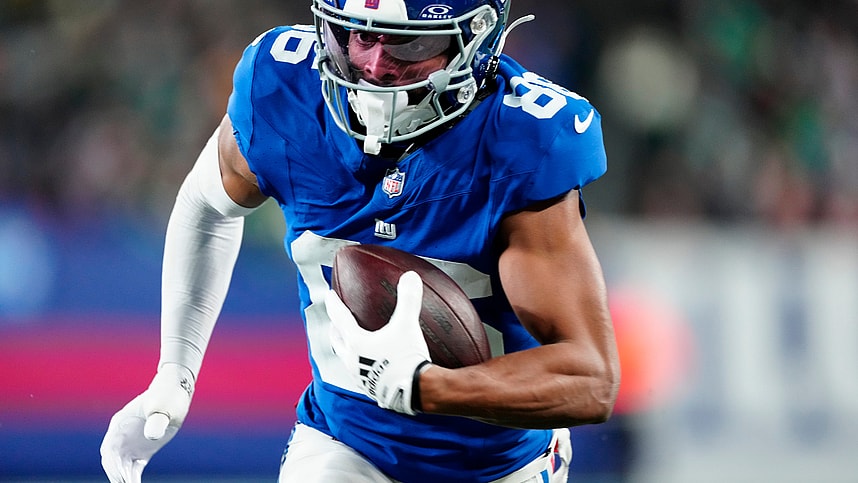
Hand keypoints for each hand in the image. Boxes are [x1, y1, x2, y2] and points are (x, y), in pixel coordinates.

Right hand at [100, 363, 194, 482]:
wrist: (177, 391)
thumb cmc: (169, 395)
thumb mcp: (164, 406)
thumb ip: (157, 420)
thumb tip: (151, 436)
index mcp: (120, 423)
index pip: (109, 449)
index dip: (113, 464)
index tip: (121, 476)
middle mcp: (120, 435)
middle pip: (112, 460)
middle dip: (117, 474)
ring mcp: (130, 444)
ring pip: (121, 467)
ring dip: (124, 478)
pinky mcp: (142, 451)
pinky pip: (133, 469)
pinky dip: (133, 479)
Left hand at [326, 270, 430, 414]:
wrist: (418, 391)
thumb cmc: (407, 358)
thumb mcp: (407, 325)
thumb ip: (408, 300)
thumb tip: (410, 277)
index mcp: (357, 343)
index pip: (340, 319)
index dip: (334, 305)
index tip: (330, 296)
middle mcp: (353, 361)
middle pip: (337, 341)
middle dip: (334, 329)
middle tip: (335, 321)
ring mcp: (361, 377)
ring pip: (345, 359)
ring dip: (345, 348)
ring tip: (350, 342)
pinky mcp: (372, 389)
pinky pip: (359, 373)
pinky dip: (359, 364)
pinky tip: (370, 364)